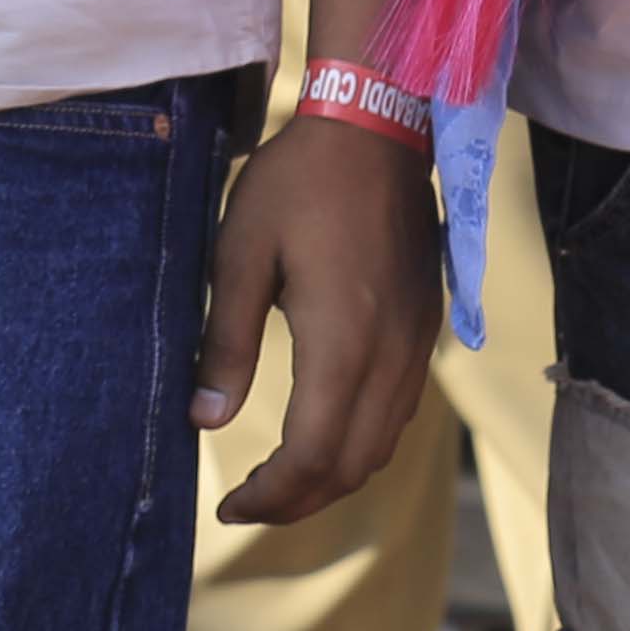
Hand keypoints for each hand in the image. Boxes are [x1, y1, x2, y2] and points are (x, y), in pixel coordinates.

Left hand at [195, 111, 442, 529]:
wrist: (378, 125)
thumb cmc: (297, 183)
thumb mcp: (240, 254)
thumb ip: (225, 342)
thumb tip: (205, 421)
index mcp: (342, 341)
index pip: (314, 455)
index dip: (272, 496)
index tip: (229, 505)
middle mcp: (391, 353)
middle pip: (354, 465)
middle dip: (300, 500)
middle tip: (248, 502)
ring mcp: (416, 342)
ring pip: (384, 444)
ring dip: (334, 476)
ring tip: (281, 478)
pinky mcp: (424, 326)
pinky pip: (400, 412)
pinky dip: (362, 443)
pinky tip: (324, 429)